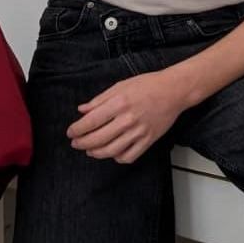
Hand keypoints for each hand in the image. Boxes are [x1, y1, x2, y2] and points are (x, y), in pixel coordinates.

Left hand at [68, 70, 189, 163]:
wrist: (173, 91)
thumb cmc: (146, 85)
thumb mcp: (120, 86)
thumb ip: (99, 99)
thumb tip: (81, 110)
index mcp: (119, 103)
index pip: (91, 121)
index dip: (77, 129)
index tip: (70, 133)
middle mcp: (127, 119)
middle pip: (98, 139)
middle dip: (82, 143)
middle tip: (76, 143)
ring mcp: (139, 132)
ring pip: (111, 151)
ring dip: (96, 153)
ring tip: (90, 150)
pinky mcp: (148, 140)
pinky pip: (129, 156)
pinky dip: (117, 158)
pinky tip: (112, 153)